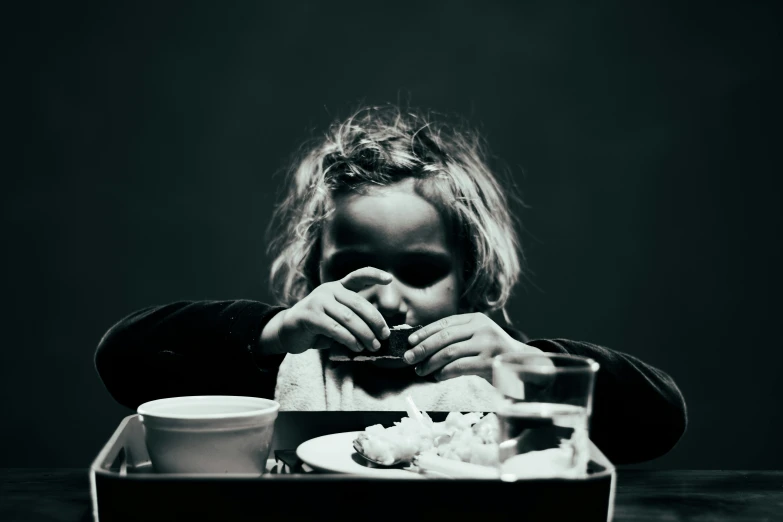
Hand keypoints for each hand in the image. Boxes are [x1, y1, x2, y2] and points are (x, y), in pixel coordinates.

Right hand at [273, 267, 391, 354]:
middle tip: (384, 336)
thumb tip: (378, 333)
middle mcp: (329, 290)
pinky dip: (349, 340)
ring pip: (348, 318)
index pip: (358, 276)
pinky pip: (335, 329)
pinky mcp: (310, 316)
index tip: (389, 279)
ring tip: (373, 346)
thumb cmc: (319, 326)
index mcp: (338, 287)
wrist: (288, 331)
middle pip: (358, 303)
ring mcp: (318, 301)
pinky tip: (356, 347)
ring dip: (364, 334)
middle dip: (375, 321)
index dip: (374, 275)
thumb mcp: (338, 318)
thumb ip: (354, 320)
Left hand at [403, 313, 543, 381]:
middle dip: (423, 348)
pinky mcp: (489, 362)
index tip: (410, 341)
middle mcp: (482, 328)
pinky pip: (459, 367)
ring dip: (430, 362)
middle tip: (408, 358)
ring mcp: (487, 344)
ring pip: (449, 352)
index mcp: (476, 318)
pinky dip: (444, 372)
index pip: (445, 322)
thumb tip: (424, 344)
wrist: (525, 365)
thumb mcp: (479, 337)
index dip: (425, 332)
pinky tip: (437, 376)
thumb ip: (458, 337)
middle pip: (444, 336)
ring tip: (420, 370)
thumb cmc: (495, 353)